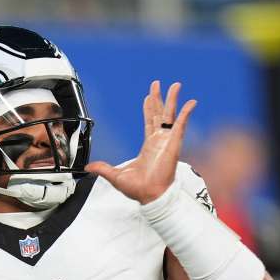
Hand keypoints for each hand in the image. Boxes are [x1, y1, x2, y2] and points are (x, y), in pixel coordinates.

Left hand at [85, 81, 196, 204]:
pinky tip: (191, 102)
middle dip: (159, 98)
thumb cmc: (138, 189)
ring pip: (171, 115)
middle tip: (157, 84)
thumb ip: (103, 168)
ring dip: (173, 99)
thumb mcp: (115, 176)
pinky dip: (186, 113)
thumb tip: (88, 167)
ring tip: (176, 85)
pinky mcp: (174, 143)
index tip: (148, 96)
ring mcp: (168, 141)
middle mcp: (159, 140)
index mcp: (148, 145)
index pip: (149, 121)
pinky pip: (182, 124)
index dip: (149, 108)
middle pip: (160, 113)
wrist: (150, 195)